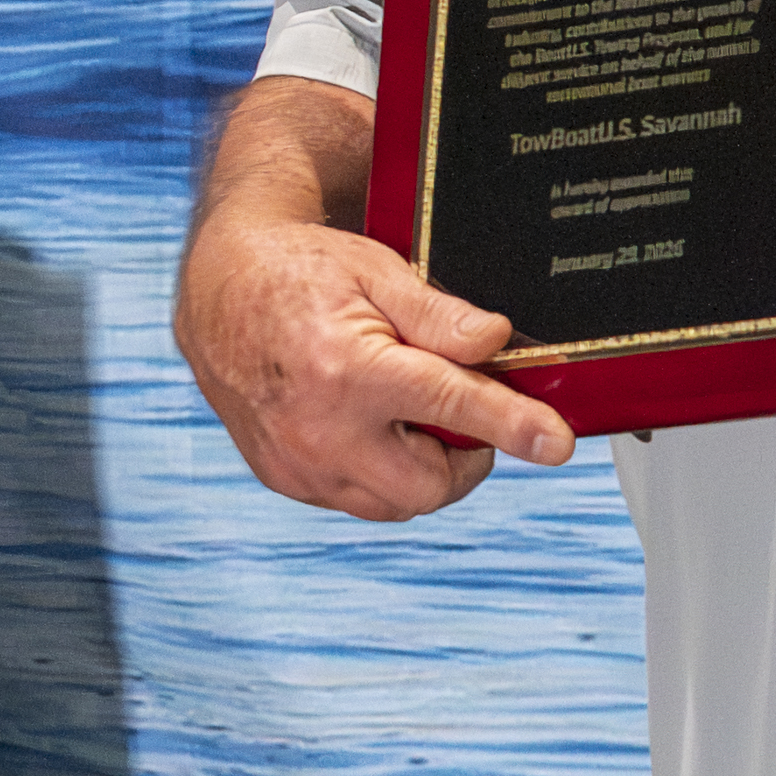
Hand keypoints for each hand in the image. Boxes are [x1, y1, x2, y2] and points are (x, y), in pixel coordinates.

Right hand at [176, 202, 573, 517]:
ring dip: (421, 469)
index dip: (515, 425)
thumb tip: (497, 342)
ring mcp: (297, 464)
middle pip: (430, 485)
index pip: (453, 407)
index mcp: (349, 373)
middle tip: (458, 409)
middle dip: (462, 456)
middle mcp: (320, 431)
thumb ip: (440, 314)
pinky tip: (373, 425)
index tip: (555, 443)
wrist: (219, 288)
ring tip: (408, 412)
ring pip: (395, 504)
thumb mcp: (376, 271)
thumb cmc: (299, 272)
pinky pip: (357, 499)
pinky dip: (381, 473)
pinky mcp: (284, 479)